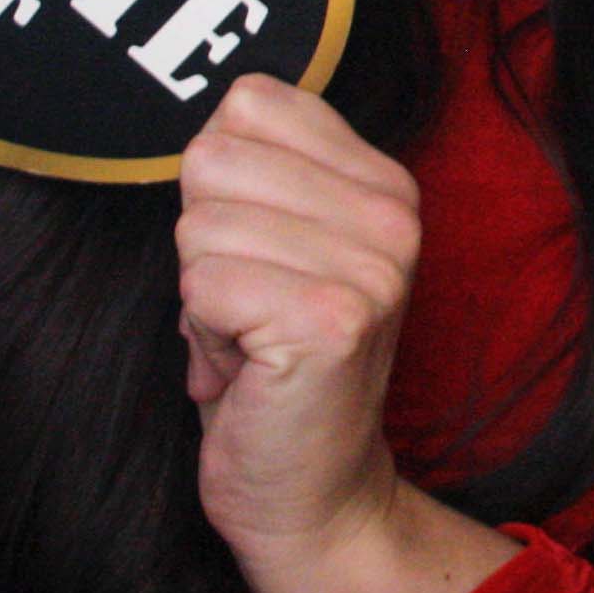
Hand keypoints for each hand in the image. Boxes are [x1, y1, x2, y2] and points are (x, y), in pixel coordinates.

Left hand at [175, 75, 423, 573]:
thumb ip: (255, 173)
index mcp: (383, 182)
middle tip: (250, 306)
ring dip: (203, 295)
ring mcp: (372, 268)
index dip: (222, 182)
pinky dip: (204, 337)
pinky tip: (250, 370)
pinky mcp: (334, 320)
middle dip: (203, 240)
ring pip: (201, 226)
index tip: (258, 250)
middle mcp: (393, 215)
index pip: (250, 101)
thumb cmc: (270, 364)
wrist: (310, 491)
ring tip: (252, 340)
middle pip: (213, 159)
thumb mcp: (277, 245)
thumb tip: (201, 127)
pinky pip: (203, 285)